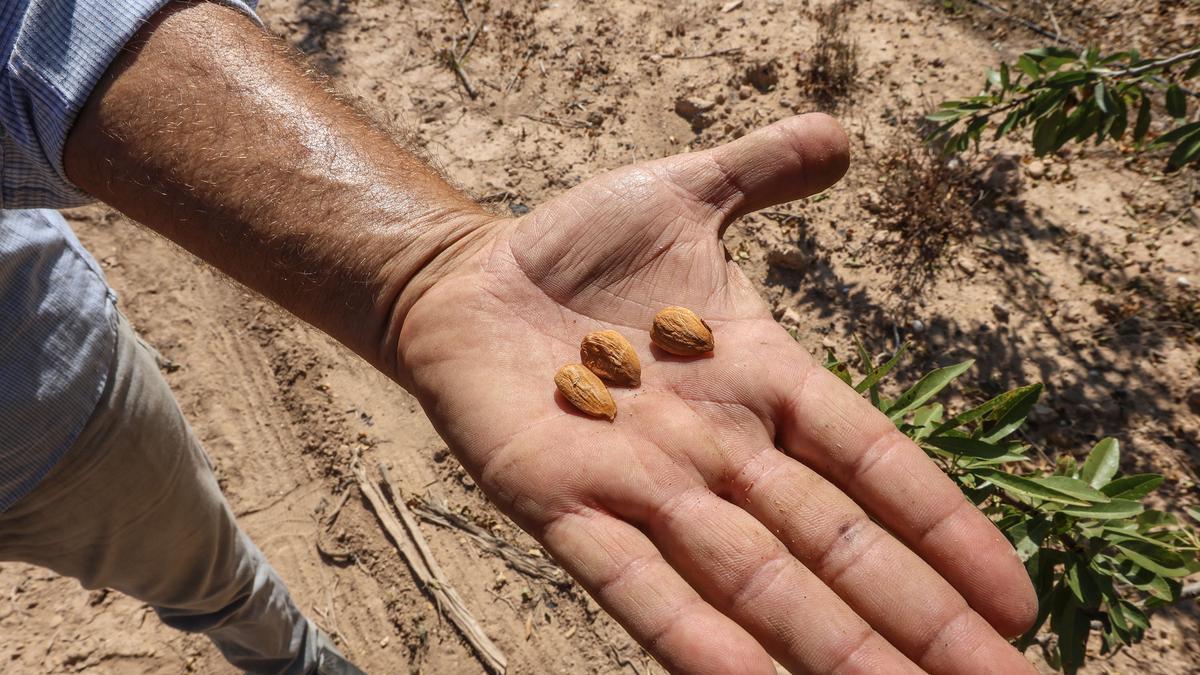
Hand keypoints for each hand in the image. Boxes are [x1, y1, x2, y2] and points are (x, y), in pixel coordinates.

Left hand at [399, 114, 1036, 672]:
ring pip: (752, 579)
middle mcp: (717, 451)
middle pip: (835, 544)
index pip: (874, 464)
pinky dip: (693, 640)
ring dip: (828, 646)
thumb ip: (762, 169)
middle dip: (917, 619)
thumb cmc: (577, 250)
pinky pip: (635, 584)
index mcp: (761, 382)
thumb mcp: (684, 194)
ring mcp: (641, 486)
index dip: (942, 529)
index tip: (1014, 603)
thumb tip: (844, 138)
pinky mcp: (560, 503)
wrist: (467, 281)